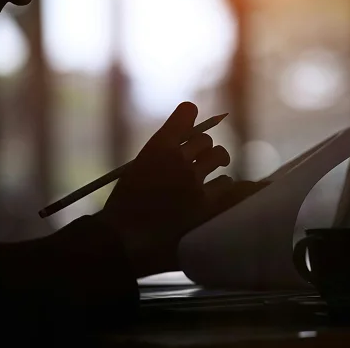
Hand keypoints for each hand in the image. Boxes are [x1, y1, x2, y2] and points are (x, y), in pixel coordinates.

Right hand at [97, 102, 245, 277]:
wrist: (123, 238)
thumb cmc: (124, 205)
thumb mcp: (137, 168)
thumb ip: (160, 154)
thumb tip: (183, 146)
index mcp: (158, 145)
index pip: (186, 112)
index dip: (189, 115)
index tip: (190, 119)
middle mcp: (179, 157)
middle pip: (205, 139)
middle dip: (201, 148)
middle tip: (197, 159)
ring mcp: (194, 180)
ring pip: (219, 155)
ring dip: (215, 162)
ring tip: (210, 171)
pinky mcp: (205, 204)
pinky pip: (226, 184)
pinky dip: (222, 187)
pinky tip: (214, 192)